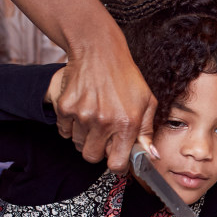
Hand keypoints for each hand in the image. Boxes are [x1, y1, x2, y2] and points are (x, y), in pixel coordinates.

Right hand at [54, 30, 157, 173]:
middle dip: (99, 150)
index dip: (117, 164)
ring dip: (85, 136)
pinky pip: (64, 131)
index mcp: (127, 123)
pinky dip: (71, 125)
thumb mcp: (147, 102)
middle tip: (105, 134)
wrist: (99, 52)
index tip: (117, 159)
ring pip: (78, 144)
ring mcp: (82, 115)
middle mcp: (103, 122)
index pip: (116, 164)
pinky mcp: (65, 108)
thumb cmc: (126, 76)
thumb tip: (152, 156)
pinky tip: (82, 110)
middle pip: (92, 157)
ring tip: (95, 117)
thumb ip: (147, 131)